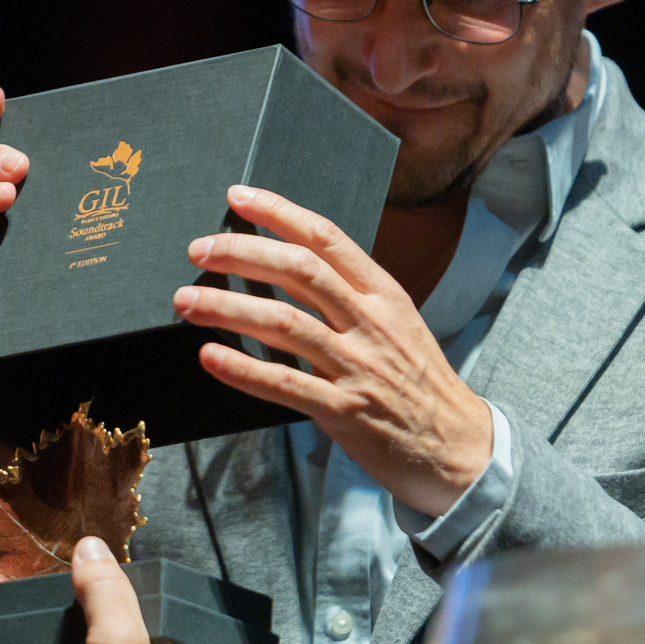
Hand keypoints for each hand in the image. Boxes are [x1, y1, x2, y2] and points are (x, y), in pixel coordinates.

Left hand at [173, 185, 493, 519]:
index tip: (238, 197)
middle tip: (198, 250)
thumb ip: (351, 295)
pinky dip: (243, 369)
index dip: (278, 212)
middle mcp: (370, 322)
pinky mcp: (345, 412)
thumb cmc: (419, 382)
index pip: (326, 237)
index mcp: (383, 294)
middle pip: (298, 270)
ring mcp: (358, 366)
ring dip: (227, 308)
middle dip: (241, 253)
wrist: (457, 447)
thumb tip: (291, 265)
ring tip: (186, 302)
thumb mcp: (397, 323)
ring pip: (283, 323)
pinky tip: (210, 356)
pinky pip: (285, 384)